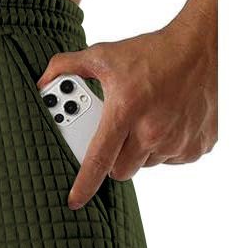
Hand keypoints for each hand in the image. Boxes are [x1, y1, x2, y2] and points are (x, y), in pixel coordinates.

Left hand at [37, 18, 216, 209]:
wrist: (206, 45)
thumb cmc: (153, 52)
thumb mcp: (105, 55)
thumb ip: (68, 67)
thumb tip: (42, 82)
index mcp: (126, 111)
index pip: (99, 159)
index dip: (84, 185)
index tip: (74, 201)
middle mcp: (152, 130)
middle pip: (120, 170)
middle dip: (114, 159)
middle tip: (118, 135)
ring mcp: (177, 141)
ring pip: (146, 165)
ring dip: (142, 151)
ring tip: (147, 119)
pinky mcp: (197, 146)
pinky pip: (172, 159)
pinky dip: (167, 147)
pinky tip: (169, 122)